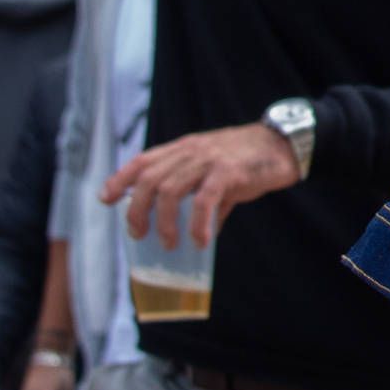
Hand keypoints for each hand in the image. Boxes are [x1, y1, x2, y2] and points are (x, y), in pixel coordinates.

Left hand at [104, 122, 298, 248]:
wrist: (283, 145)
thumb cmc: (249, 161)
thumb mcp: (217, 174)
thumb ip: (205, 201)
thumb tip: (200, 236)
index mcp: (183, 149)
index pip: (142, 160)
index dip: (120, 178)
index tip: (106, 198)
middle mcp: (190, 151)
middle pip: (149, 179)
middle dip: (136, 209)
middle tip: (138, 234)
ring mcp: (208, 160)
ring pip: (170, 190)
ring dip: (164, 221)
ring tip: (167, 244)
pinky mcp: (229, 172)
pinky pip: (205, 200)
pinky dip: (198, 223)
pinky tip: (200, 242)